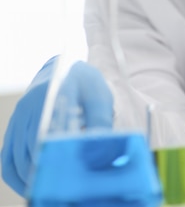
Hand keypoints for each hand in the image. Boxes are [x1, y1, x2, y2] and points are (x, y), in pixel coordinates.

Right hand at [1, 56, 112, 195]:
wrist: (63, 68)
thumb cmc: (85, 84)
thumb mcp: (99, 97)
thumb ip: (101, 121)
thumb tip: (100, 152)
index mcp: (52, 97)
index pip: (50, 136)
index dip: (56, 161)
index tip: (66, 179)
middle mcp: (29, 109)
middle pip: (32, 152)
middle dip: (47, 174)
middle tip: (64, 189)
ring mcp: (18, 119)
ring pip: (18, 159)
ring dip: (33, 178)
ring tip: (51, 191)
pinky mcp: (13, 129)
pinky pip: (7, 159)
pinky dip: (17, 177)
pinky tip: (32, 187)